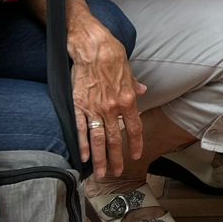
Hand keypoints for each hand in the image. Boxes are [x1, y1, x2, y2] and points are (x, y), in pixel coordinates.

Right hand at [69, 17, 145, 174]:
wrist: (93, 48)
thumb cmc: (112, 57)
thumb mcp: (129, 73)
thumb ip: (135, 86)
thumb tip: (143, 91)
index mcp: (128, 101)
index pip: (134, 128)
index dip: (135, 144)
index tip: (134, 156)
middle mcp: (112, 108)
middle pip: (115, 139)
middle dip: (116, 159)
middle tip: (116, 173)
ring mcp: (95, 109)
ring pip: (98, 140)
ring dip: (100, 158)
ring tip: (101, 173)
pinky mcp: (79, 106)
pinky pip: (81, 129)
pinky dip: (83, 144)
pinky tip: (84, 157)